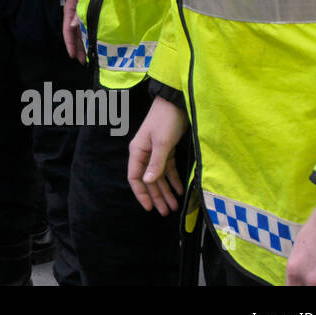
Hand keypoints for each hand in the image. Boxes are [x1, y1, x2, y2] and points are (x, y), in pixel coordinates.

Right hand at [63, 0, 86, 64]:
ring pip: (82, 33)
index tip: (72, 55)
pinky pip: (89, 28)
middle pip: (76, 34)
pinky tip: (94, 45)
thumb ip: (78, 10)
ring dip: (84, 45)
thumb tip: (73, 25)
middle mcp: (76, 14)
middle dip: (78, 48)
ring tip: (88, 58)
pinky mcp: (92, 13)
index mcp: (70, 9)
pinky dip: (90, 37)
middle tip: (83, 62)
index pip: (68, 29)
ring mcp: (84, 14)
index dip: (70, 43)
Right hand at [128, 96, 187, 215]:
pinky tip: (179, 190)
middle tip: (165, 212)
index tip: (149, 208)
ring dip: (166, 191)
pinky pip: (168, 168)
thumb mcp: (162, 143)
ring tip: (174, 206)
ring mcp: (155, 151)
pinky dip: (173, 179)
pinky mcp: (167, 149)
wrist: (176, 102)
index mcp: (138, 152)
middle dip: (157, 196)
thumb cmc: (166, 120)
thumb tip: (149, 182)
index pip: (135, 178)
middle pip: (149, 180)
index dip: (141, 194)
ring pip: (159, 176)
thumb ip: (156, 163)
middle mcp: (145, 153)